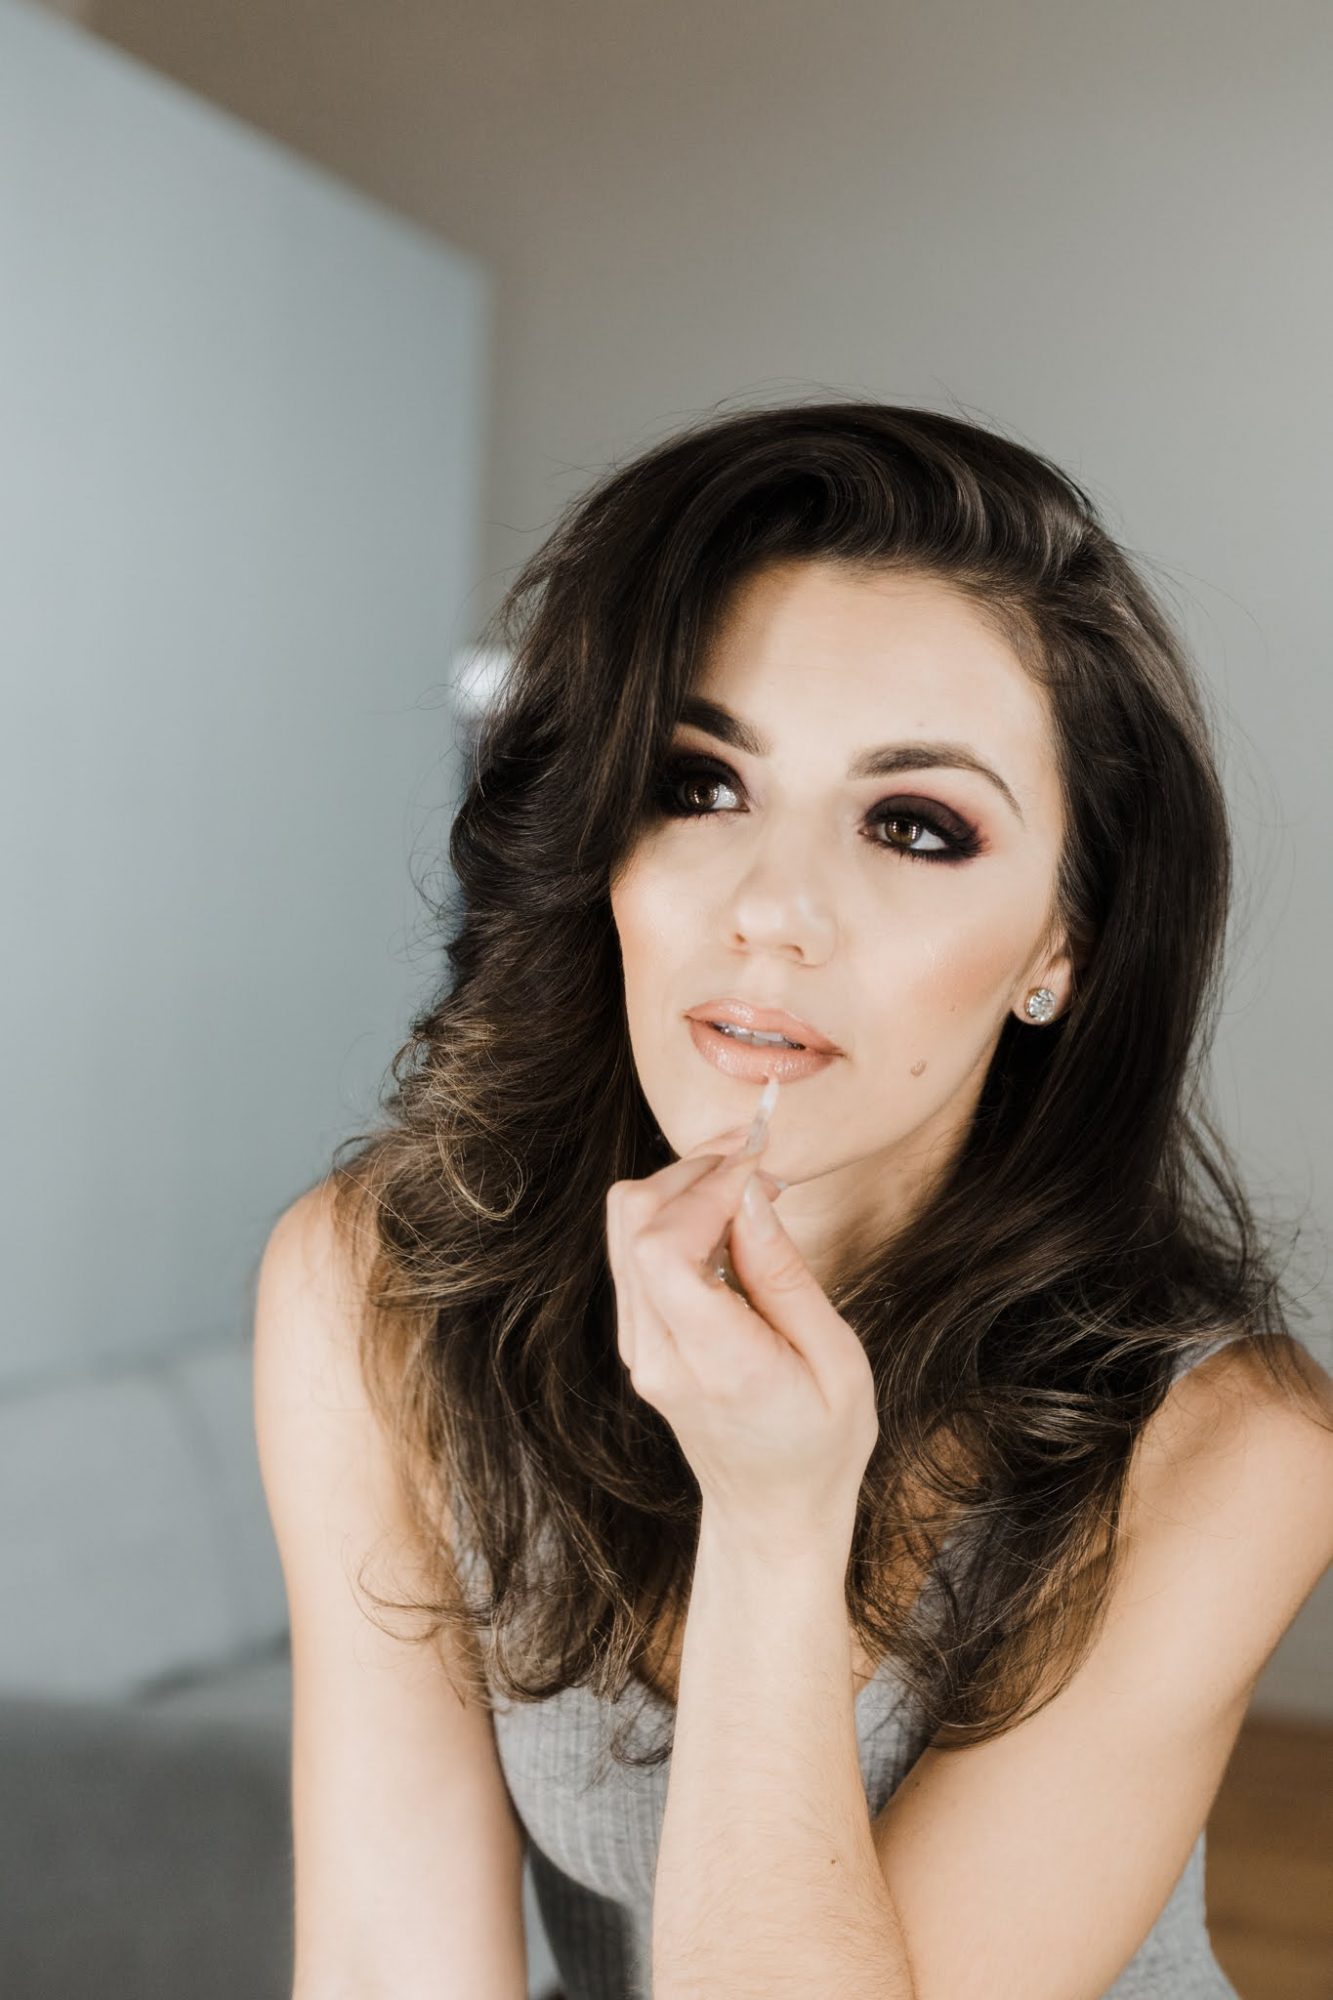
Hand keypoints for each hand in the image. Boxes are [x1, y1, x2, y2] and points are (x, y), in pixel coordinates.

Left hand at [605, 1122, 879, 1558]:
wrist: (774, 1511)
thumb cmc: (822, 1442)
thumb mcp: (835, 1358)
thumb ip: (783, 1274)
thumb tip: (748, 1194)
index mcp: (714, 1364)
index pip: (664, 1248)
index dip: (705, 1189)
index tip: (760, 1169)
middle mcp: (656, 1354)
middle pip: (632, 1222)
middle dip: (691, 1173)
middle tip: (758, 1164)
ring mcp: (637, 1349)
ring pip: (625, 1229)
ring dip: (681, 1189)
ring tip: (750, 1188)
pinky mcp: (637, 1340)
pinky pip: (636, 1254)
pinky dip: (675, 1218)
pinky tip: (729, 1222)